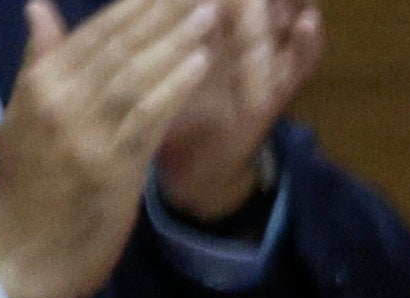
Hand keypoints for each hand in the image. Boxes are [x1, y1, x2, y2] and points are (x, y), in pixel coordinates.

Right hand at [0, 0, 216, 297]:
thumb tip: (39, 8)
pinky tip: (201, 62)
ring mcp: (88, 134)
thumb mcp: (21, 116)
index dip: (133, 5)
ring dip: (177, 41)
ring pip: (137, 75)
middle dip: (160, 12)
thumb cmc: (26, 184)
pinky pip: (150, 117)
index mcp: (39, 85)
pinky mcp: (115, 168)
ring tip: (209, 11)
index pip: (92, 33)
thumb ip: (40, 62)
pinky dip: (176, 86)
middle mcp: (61, 100)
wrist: (24, 251)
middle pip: (119, 46)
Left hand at [151, 0, 315, 223]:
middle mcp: (237, 39)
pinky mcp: (274, 97)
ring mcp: (260, 65)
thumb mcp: (142, 55)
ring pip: (279, 21)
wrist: (189, 169)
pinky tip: (307, 20)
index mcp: (202, 26)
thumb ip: (136, 19)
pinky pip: (297, 69)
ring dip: (284, 0)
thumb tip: (101, 0)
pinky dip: (306, 46)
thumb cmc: (162, 107)